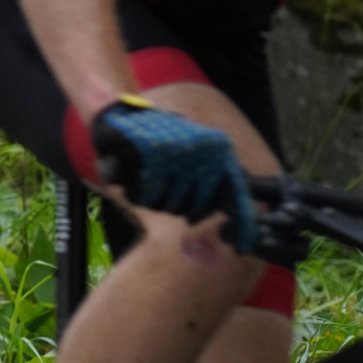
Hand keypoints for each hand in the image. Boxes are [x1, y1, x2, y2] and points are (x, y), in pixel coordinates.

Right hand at [89, 97, 258, 252]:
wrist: (120, 114)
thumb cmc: (158, 139)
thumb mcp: (192, 155)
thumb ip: (211, 181)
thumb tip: (225, 217)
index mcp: (219, 148)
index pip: (236, 191)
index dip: (241, 222)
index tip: (243, 247)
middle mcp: (206, 149)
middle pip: (196, 206)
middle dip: (179, 207)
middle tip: (166, 192)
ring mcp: (182, 150)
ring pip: (172, 204)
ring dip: (156, 201)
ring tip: (149, 182)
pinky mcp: (155, 154)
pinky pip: (150, 197)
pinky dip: (139, 197)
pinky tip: (135, 184)